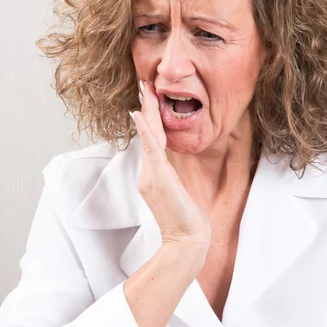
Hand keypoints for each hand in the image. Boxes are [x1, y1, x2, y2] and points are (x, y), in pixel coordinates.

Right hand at [130, 80, 210, 249]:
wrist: (186, 241)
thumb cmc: (186, 221)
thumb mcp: (177, 193)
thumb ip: (169, 176)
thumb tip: (167, 165)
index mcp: (152, 174)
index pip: (151, 140)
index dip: (149, 119)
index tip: (148, 99)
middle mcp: (147, 172)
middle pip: (148, 134)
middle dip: (146, 108)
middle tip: (143, 84)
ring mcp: (151, 175)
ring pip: (149, 136)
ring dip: (147, 111)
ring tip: (144, 91)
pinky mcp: (158, 178)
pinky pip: (151, 149)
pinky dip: (145, 130)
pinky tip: (140, 114)